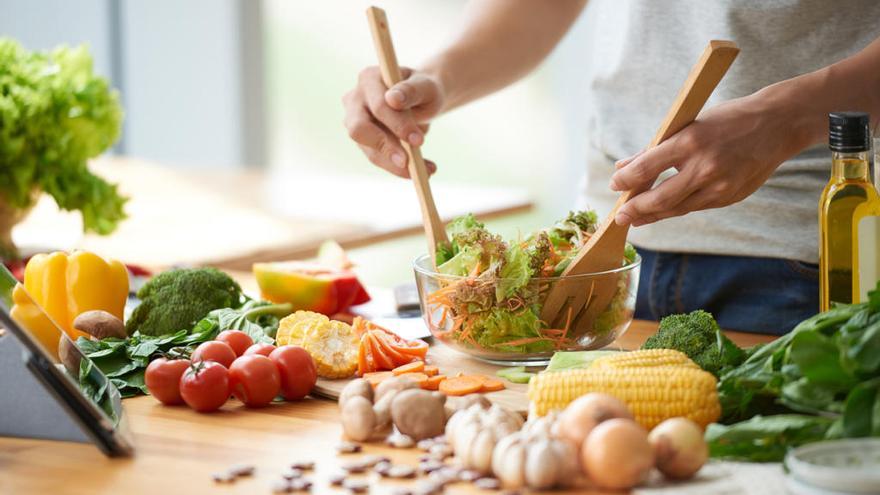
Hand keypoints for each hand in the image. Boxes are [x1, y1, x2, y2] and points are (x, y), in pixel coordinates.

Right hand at [342, 66, 443, 177]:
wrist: (422, 99)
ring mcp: (355, 121)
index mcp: (369, 79)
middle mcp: (355, 99)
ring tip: (426, 170)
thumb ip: (411, 90)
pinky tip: (422, 169)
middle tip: (410, 163)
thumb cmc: (423, 90)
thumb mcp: (425, 87)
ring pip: (368, 149)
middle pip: (359, 129)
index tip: (419, 141)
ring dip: (396, 164)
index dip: (397, 124)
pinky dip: (398, 167)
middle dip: (387, 148)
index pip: (378, 105)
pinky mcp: (363, 141)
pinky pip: (377, 158)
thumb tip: (393, 99)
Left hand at [609, 92, 807, 226]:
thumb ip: (655, 148)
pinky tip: (662, 211)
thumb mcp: (688, 124)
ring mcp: (720, 186)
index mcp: (691, 142)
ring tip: (635, 219)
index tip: (614, 185)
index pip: (647, 168)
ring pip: (677, 208)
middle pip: (660, 198)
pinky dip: (676, 209)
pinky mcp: (730, 198)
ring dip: (652, 215)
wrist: (778, 124)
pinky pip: (695, 207)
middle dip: (635, 210)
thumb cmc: (729, 119)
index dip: (625, 180)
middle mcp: (705, 167)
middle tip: (619, 217)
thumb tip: (623, 167)